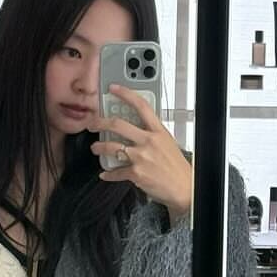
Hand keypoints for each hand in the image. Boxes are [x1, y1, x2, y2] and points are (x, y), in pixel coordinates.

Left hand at [90, 85, 192, 219]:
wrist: (183, 187)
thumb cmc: (176, 167)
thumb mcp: (168, 143)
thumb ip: (152, 134)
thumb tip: (137, 128)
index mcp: (158, 132)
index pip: (141, 106)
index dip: (125, 94)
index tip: (114, 89)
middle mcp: (148, 141)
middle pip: (118, 125)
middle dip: (100, 123)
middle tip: (93, 124)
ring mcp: (141, 157)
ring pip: (111, 147)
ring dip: (99, 147)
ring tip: (95, 148)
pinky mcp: (136, 173)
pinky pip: (116, 172)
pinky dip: (108, 174)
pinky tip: (105, 174)